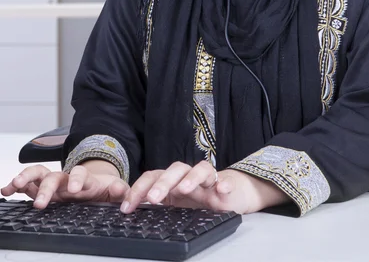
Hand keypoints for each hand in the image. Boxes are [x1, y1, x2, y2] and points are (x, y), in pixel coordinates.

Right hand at [1, 162, 129, 209]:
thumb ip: (119, 190)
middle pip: (55, 177)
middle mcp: (67, 179)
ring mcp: (54, 183)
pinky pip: (28, 185)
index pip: (80, 174)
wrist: (96, 183)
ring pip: (39, 175)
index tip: (75, 189)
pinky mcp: (44, 189)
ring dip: (26, 178)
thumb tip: (120, 190)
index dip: (78, 179)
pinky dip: (16, 186)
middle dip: (46, 187)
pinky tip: (6, 190)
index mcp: (85, 180)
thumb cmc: (103, 188)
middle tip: (41, 202)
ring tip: (14, 185)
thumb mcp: (114, 190)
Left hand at [120, 160, 289, 214]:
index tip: (127, 207)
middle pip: (175, 170)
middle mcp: (189, 176)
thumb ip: (159, 203)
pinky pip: (226, 182)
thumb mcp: (177, 204)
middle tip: (153, 198)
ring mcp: (208, 179)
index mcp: (173, 181)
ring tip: (183, 189)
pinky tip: (221, 190)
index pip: (153, 177)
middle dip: (162, 183)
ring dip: (190, 178)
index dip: (139, 189)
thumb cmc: (201, 199)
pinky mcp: (227, 185)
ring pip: (199, 170)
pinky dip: (224, 185)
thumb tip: (131, 208)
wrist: (233, 193)